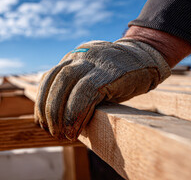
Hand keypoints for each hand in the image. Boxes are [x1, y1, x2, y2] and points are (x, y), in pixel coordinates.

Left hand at [34, 39, 170, 139]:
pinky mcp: (110, 71)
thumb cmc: (121, 77)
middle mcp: (81, 56)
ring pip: (66, 83)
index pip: (49, 78)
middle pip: (54, 80)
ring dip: (60, 113)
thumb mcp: (94, 78)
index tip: (41, 122)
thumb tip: (59, 119)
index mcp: (74, 57)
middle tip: (51, 131)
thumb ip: (77, 90)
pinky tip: (75, 130)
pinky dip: (76, 113)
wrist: (149, 58)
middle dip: (48, 109)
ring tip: (62, 134)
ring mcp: (95, 61)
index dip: (41, 101)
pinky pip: (85, 91)